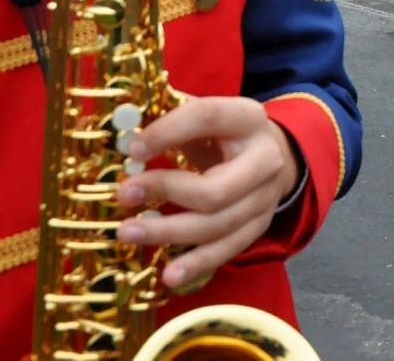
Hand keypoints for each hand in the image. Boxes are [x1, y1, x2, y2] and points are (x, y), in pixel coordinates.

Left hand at [116, 96, 300, 289]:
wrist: (271, 153)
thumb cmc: (222, 132)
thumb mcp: (202, 117)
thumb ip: (169, 121)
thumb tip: (121, 132)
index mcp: (247, 118)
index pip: (209, 118)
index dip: (168, 132)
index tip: (132, 149)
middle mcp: (265, 158)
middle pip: (216, 188)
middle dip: (166, 193)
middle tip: (124, 194)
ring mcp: (266, 196)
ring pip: (218, 225)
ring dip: (169, 232)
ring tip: (127, 233)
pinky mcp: (260, 224)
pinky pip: (228, 249)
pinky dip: (197, 264)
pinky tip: (168, 275)